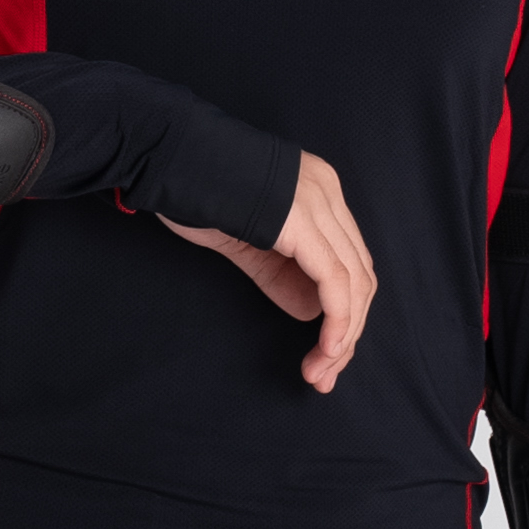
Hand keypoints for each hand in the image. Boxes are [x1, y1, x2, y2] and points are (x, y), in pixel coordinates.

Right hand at [158, 151, 375, 391]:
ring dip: (343, 336)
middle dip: (348, 332)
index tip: (326, 355)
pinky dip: (337, 322)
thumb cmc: (195, 190)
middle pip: (360, 275)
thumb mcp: (247, 238)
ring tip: (320, 371)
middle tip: (325, 374)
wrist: (168, 154)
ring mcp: (319, 203)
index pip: (349, 260)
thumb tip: (312, 312)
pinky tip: (326, 350)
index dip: (344, 313)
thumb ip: (281, 272)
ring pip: (355, 283)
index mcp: (318, 191)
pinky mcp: (304, 221)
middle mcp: (327, 193)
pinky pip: (336, 282)